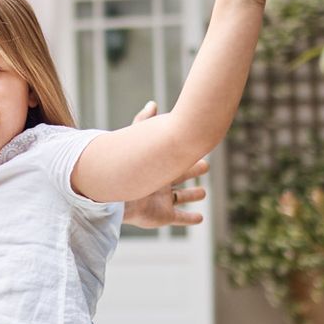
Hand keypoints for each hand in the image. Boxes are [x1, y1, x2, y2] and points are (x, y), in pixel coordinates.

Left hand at [121, 100, 207, 227]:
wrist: (118, 196)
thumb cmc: (128, 167)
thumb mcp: (137, 140)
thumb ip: (143, 121)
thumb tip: (152, 103)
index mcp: (157, 167)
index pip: (175, 160)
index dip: (186, 156)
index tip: (199, 149)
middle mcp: (161, 184)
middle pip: (181, 177)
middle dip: (193, 172)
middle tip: (205, 166)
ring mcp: (162, 201)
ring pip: (182, 198)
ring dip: (193, 196)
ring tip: (203, 193)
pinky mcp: (163, 216)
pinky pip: (179, 218)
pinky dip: (190, 220)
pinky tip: (200, 219)